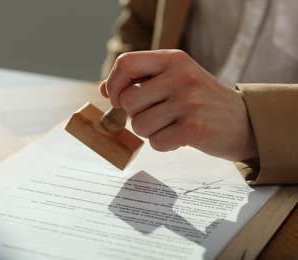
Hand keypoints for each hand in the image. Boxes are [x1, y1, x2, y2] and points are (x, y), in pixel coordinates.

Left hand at [100, 50, 257, 160]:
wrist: (244, 122)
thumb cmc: (202, 100)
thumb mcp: (175, 79)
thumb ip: (140, 81)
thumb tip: (104, 90)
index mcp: (173, 59)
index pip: (125, 63)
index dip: (113, 84)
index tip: (116, 99)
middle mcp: (181, 76)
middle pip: (127, 100)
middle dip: (135, 115)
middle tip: (156, 116)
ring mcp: (189, 102)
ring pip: (139, 125)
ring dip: (151, 131)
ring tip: (172, 126)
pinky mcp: (194, 128)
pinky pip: (156, 142)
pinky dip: (164, 144)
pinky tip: (181, 137)